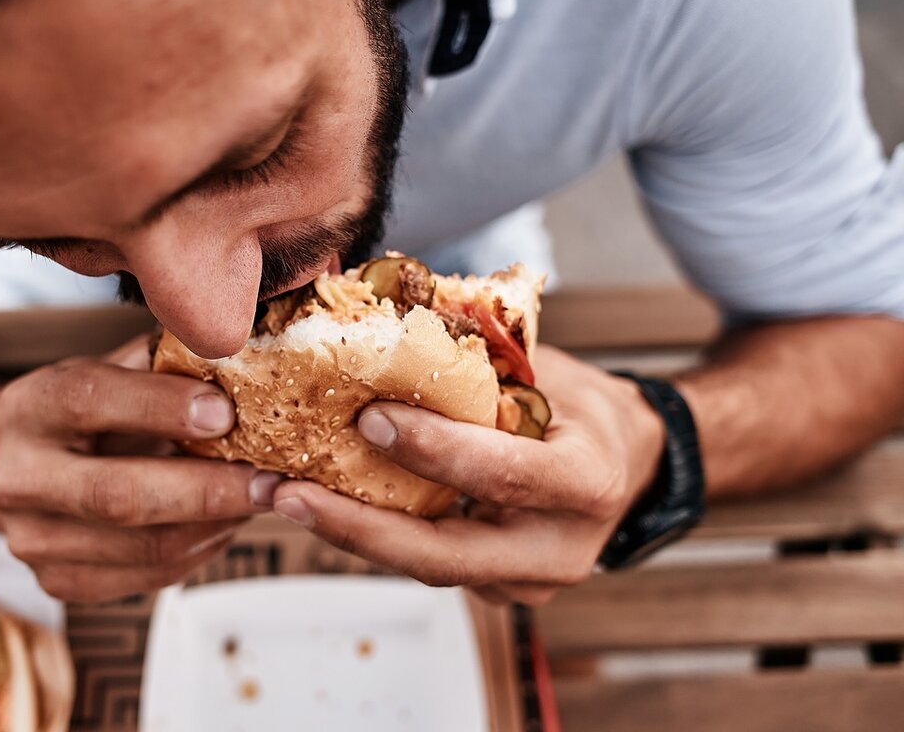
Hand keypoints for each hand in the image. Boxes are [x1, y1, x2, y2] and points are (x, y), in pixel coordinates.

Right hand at [0, 337, 280, 601]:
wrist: (35, 468)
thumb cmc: (97, 409)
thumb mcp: (120, 369)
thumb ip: (167, 362)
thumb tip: (241, 354)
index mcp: (30, 405)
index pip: (89, 401)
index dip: (159, 406)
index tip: (226, 411)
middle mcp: (16, 477)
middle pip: (116, 495)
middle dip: (206, 489)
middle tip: (270, 480)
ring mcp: (32, 539)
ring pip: (143, 545)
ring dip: (217, 525)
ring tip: (262, 500)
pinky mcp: (58, 582)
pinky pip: (147, 577)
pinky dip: (200, 550)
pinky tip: (227, 524)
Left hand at [271, 346, 663, 604]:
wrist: (628, 464)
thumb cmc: (579, 405)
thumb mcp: (547, 371)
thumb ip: (477, 361)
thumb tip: (378, 318)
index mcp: (584, 481)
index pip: (502, 474)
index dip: (434, 451)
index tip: (369, 420)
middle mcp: (559, 549)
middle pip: (445, 555)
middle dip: (356, 526)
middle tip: (285, 493)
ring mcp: (526, 581)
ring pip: (425, 565)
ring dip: (347, 532)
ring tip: (278, 495)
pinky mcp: (497, 588)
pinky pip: (428, 561)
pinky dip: (372, 532)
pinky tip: (317, 501)